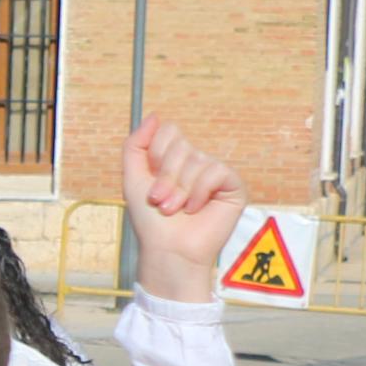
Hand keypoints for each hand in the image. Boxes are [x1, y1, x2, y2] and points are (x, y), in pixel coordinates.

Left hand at [120, 117, 246, 302]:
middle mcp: (195, 162)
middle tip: (161, 203)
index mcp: (174, 159)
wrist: (168, 250)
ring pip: (197, 160)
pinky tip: (196, 209)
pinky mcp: (233, 186)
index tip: (150, 184)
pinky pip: (216, 171)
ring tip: (175, 210)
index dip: (156, 157)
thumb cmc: (150, 221)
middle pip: (181, 146)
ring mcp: (215, 173)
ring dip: (180, 189)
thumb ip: (135, 146)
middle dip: (166, 177)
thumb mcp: (132, 179)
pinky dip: (200, 191)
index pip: (168, 132)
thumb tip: (154, 115)